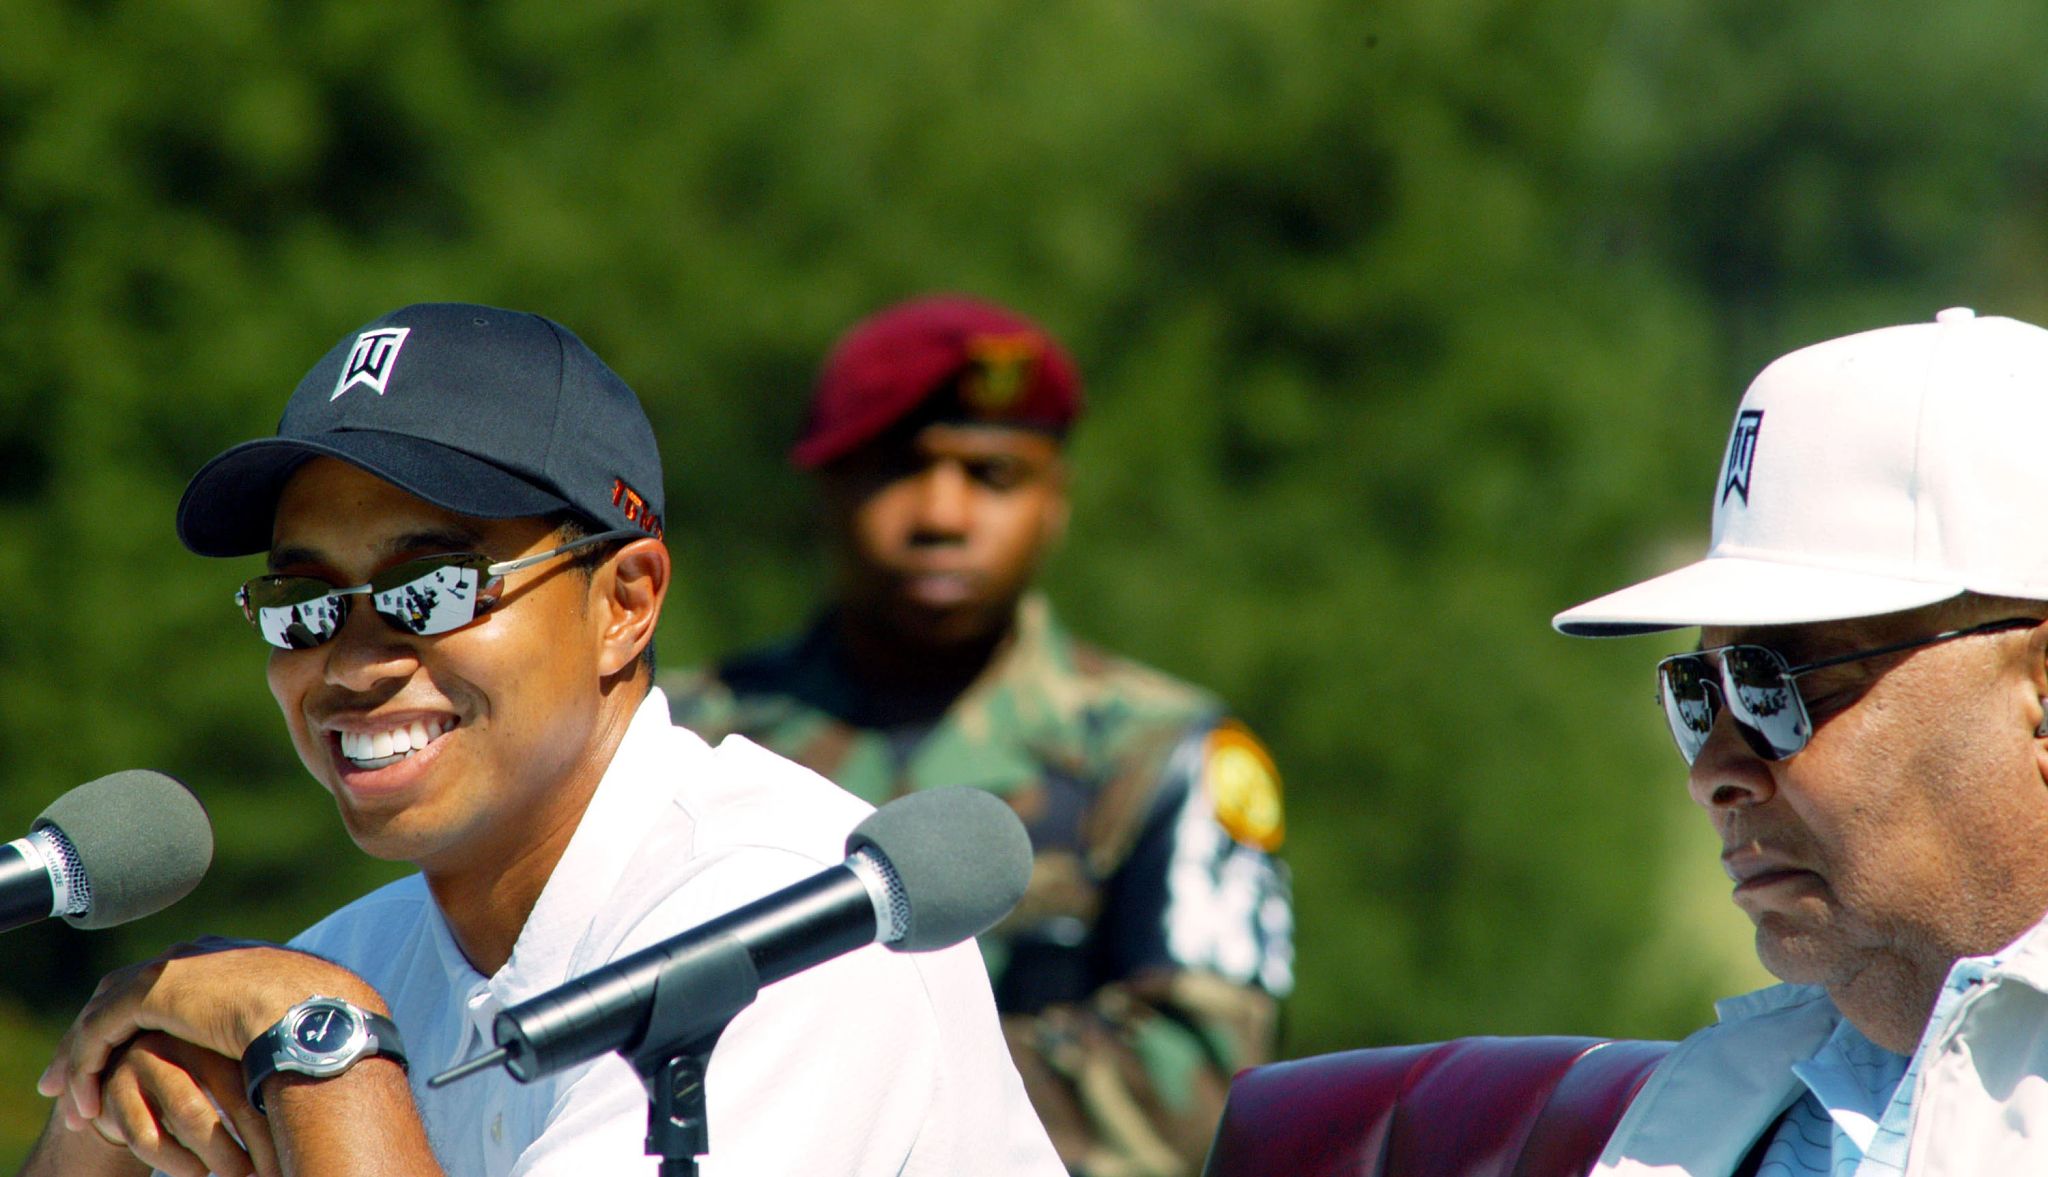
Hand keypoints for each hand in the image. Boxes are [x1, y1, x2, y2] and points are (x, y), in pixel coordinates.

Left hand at [38, 937, 386, 1124]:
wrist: (310, 1010)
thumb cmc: (318, 1018)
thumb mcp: (288, 1018)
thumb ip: (269, 1022)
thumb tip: (282, 1048)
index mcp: (220, 956)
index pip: (161, 983)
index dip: (136, 1017)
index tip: (126, 1053)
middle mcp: (188, 955)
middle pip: (120, 992)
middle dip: (93, 1034)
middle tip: (73, 1075)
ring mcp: (167, 969)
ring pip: (101, 1016)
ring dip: (80, 1059)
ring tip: (71, 1102)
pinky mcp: (149, 994)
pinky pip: (98, 1035)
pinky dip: (85, 1069)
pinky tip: (86, 1104)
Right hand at [80, 1032, 280, 1176]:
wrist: (122, 1085)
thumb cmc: (195, 1084)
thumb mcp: (225, 1078)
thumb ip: (258, 1091)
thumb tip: (306, 1138)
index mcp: (226, 1035)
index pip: (262, 1080)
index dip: (277, 1123)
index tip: (293, 1156)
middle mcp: (189, 1041)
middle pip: (232, 1096)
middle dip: (254, 1142)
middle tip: (265, 1172)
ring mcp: (150, 1060)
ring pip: (190, 1114)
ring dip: (216, 1154)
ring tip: (236, 1174)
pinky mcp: (116, 1087)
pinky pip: (147, 1134)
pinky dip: (175, 1161)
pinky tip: (196, 1172)